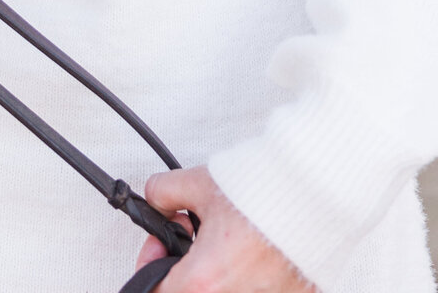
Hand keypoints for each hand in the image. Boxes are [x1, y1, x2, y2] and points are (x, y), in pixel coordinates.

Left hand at [135, 166, 315, 290]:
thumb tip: (157, 200)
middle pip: (193, 291)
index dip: (151, 266)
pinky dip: (248, 276)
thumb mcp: (198, 184)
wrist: (315, 192)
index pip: (158, 292)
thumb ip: (164, 193)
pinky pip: (257, 288)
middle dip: (185, 268)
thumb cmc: (265, 194)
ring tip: (226, 241)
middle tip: (191, 241)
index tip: (158, 247)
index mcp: (205, 282)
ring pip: (225, 290)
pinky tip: (254, 251)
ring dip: (217, 273)